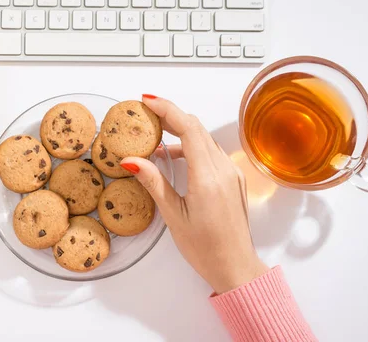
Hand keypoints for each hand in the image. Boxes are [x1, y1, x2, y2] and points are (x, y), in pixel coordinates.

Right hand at [120, 96, 268, 293]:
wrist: (236, 267)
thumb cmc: (205, 248)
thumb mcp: (173, 216)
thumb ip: (154, 183)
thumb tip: (132, 160)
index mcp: (208, 177)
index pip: (189, 128)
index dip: (167, 109)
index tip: (147, 100)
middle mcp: (224, 169)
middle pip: (197, 128)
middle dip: (171, 115)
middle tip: (146, 115)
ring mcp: (232, 173)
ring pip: (205, 138)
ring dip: (182, 130)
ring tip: (156, 135)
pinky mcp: (234, 179)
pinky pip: (212, 152)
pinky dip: (193, 145)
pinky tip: (175, 156)